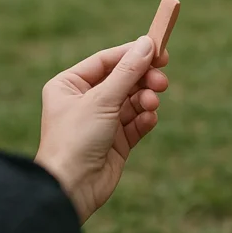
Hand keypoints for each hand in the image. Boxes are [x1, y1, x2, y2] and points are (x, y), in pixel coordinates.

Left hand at [35, 36, 168, 223]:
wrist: (71, 189)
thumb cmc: (75, 140)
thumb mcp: (102, 100)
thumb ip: (128, 71)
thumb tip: (148, 43)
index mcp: (69, 85)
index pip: (106, 61)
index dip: (133, 54)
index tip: (160, 51)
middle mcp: (84, 101)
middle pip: (123, 80)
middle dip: (143, 79)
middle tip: (162, 80)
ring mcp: (101, 122)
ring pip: (133, 101)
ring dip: (145, 100)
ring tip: (152, 105)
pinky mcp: (116, 142)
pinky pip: (136, 123)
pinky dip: (145, 119)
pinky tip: (149, 119)